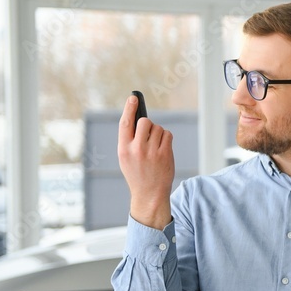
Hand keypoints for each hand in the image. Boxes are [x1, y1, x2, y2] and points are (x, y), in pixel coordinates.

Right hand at [117, 94, 173, 228]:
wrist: (149, 193)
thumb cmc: (137, 173)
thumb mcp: (126, 157)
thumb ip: (130, 140)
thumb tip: (140, 119)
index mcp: (123, 149)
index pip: (125, 123)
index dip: (129, 108)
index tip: (133, 97)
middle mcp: (136, 149)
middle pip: (145, 122)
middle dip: (148, 125)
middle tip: (148, 134)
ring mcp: (151, 152)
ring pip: (158, 128)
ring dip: (158, 133)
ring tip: (155, 147)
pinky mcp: (165, 154)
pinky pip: (167, 135)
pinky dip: (166, 138)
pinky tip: (163, 149)